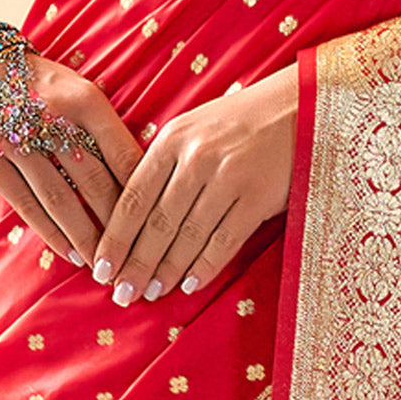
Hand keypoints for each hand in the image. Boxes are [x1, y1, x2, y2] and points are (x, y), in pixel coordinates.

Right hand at [0, 54, 142, 267]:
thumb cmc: (43, 83)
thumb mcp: (79, 90)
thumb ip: (105, 128)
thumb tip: (142, 174)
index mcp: (84, 100)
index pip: (121, 153)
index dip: (141, 190)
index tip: (158, 220)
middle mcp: (52, 120)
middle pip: (94, 181)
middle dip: (117, 223)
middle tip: (137, 255)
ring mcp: (18, 142)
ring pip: (61, 200)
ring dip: (86, 237)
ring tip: (106, 263)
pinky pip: (27, 205)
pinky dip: (52, 233)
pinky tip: (71, 252)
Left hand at [93, 62, 297, 304]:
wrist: (300, 105)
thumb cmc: (243, 119)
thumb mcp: (196, 126)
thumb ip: (165, 162)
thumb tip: (133, 214)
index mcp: (174, 138)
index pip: (133, 197)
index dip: (115, 238)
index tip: (100, 268)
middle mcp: (196, 158)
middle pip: (156, 223)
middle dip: (135, 264)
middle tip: (120, 293)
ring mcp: (228, 177)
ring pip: (187, 237)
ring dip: (166, 271)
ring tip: (152, 293)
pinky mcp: (257, 197)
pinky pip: (223, 241)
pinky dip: (204, 267)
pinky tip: (190, 284)